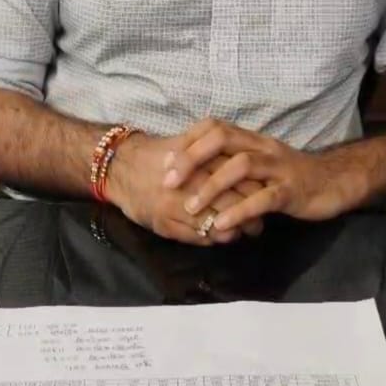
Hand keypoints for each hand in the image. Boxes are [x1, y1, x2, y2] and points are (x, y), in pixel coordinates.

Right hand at [106, 131, 265, 246]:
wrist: (121, 165)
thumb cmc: (161, 154)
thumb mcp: (190, 145)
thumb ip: (215, 156)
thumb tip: (247, 170)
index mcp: (200, 160)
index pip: (239, 180)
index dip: (256, 192)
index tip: (264, 198)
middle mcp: (189, 183)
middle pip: (231, 204)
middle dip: (249, 217)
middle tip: (259, 223)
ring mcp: (175, 206)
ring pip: (215, 225)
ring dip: (232, 232)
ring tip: (241, 233)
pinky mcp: (164, 224)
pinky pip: (195, 238)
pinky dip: (211, 240)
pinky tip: (218, 237)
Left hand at [163, 120, 354, 233]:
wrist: (334, 183)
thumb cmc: (291, 176)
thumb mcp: (259, 165)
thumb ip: (232, 164)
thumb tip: (195, 172)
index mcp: (252, 139)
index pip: (214, 127)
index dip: (188, 141)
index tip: (165, 162)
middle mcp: (262, 146)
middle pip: (222, 139)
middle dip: (191, 158)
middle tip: (168, 181)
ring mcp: (278, 167)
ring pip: (240, 166)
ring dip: (211, 186)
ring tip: (190, 207)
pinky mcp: (291, 190)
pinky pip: (263, 198)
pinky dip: (239, 210)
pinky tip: (222, 224)